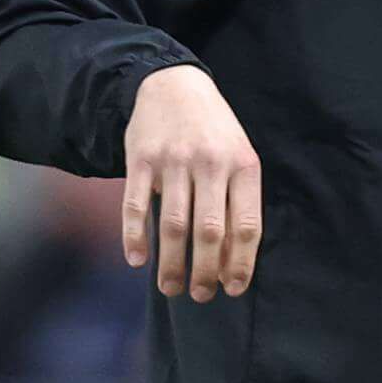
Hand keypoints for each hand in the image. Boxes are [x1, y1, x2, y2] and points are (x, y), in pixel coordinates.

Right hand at [122, 65, 263, 301]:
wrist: (174, 86)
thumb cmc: (214, 134)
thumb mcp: (239, 158)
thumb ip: (238, 202)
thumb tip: (233, 260)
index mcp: (244, 167)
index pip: (246, 226)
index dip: (240, 262)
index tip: (234, 289)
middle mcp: (210, 164)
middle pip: (210, 231)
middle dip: (206, 270)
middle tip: (200, 296)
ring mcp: (174, 162)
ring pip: (174, 224)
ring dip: (172, 263)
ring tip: (170, 288)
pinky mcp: (140, 159)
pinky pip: (136, 205)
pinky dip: (135, 236)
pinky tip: (136, 260)